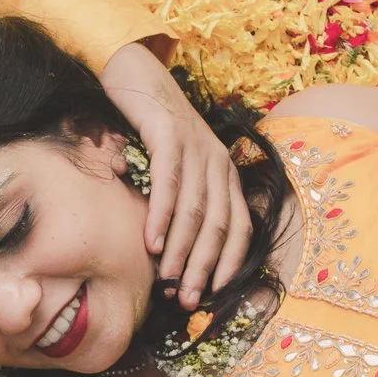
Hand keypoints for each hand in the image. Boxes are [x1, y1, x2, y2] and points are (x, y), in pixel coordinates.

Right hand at [99, 42, 252, 308]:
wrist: (138, 77)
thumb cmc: (155, 129)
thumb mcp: (180, 166)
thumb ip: (186, 199)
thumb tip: (176, 250)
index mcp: (225, 173)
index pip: (239, 226)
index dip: (230, 262)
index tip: (216, 294)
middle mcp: (218, 161)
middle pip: (217, 224)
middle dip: (204, 266)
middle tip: (189, 300)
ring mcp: (196, 147)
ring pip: (194, 209)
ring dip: (182, 249)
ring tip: (169, 280)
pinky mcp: (169, 135)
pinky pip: (168, 184)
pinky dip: (161, 216)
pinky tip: (152, 243)